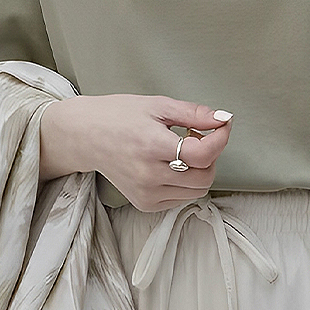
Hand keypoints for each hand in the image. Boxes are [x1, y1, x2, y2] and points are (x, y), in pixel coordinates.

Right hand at [39, 93, 233, 211]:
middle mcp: (148, 175)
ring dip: (199, 170)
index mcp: (151, 145)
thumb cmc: (118, 116)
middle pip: (205, 177)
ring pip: (197, 191)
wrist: (85, 136)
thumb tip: (224, 119)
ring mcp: (146, 193)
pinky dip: (185, 183)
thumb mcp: (158, 105)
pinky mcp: (144, 204)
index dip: (220, 138)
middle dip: (210, 156)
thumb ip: (194, 114)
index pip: (203, 154)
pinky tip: (171, 165)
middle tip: (194, 136)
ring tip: (181, 150)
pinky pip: (182, 198)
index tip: (222, 125)